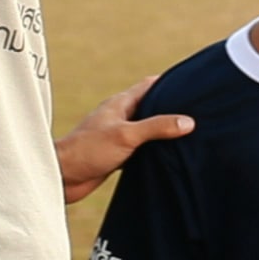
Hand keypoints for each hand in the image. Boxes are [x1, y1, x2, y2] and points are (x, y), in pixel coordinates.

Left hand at [56, 76, 193, 203]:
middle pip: (151, 107)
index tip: (191, 82)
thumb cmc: (88, 150)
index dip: (170, 82)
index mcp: (121, 104)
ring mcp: (118, 135)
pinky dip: (154, 151)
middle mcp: (120, 117)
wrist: (62, 177)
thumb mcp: (127, 135)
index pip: (150, 85)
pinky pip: (140, 149)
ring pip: (147, 130)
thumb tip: (188, 122)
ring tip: (188, 135)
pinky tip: (167, 157)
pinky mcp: (116, 155)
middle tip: (197, 111)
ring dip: (163, 132)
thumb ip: (157, 127)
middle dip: (171, 108)